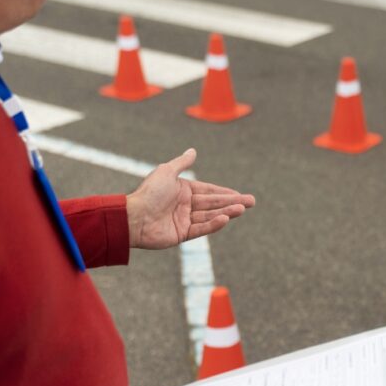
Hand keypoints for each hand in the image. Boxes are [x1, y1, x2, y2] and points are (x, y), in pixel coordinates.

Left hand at [126, 149, 255, 249]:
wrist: (133, 217)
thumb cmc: (148, 193)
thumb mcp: (166, 172)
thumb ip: (181, 163)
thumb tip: (193, 151)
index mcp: (182, 191)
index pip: (209, 191)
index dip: (225, 192)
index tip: (240, 194)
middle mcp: (185, 205)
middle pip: (213, 203)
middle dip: (233, 202)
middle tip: (252, 202)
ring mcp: (184, 220)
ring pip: (210, 215)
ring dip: (227, 212)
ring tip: (242, 209)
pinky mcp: (182, 234)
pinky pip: (201, 228)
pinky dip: (214, 224)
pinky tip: (226, 219)